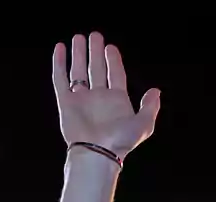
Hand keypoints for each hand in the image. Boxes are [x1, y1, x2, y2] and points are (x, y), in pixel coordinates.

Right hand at [52, 32, 160, 158]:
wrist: (96, 152)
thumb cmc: (120, 141)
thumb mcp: (144, 124)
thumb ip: (150, 107)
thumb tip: (156, 91)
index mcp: (117, 101)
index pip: (115, 74)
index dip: (113, 60)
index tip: (110, 47)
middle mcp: (98, 98)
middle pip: (97, 69)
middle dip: (95, 52)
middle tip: (94, 35)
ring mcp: (81, 100)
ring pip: (79, 71)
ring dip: (78, 54)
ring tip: (78, 37)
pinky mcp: (66, 103)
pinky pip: (61, 80)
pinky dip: (59, 64)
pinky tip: (60, 49)